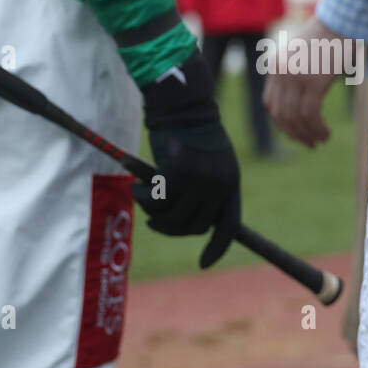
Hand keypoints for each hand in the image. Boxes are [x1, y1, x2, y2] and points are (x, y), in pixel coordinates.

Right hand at [133, 52, 240, 267]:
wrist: (181, 104)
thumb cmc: (189, 131)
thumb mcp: (206, 160)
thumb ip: (204, 189)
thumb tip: (190, 224)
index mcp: (231, 182)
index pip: (228, 225)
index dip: (216, 247)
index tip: (204, 264)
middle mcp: (219, 184)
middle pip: (194, 226)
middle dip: (171, 228)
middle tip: (153, 220)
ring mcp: (200, 180)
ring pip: (172, 217)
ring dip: (153, 212)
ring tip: (143, 195)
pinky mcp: (178, 174)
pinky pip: (156, 201)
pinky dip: (143, 196)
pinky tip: (137, 184)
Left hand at [262, 17, 344, 147]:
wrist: (342, 22)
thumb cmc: (328, 40)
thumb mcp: (304, 59)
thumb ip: (297, 78)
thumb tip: (302, 110)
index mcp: (276, 67)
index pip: (271, 104)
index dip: (282, 123)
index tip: (297, 133)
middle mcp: (281, 72)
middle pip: (280, 115)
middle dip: (294, 134)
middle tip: (310, 144)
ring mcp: (296, 77)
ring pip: (296, 118)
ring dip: (308, 134)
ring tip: (321, 140)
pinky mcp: (313, 81)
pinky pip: (310, 114)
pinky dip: (318, 128)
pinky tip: (326, 133)